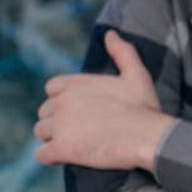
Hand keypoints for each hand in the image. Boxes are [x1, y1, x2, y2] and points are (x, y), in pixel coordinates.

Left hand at [34, 30, 173, 170]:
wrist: (149, 137)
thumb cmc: (144, 108)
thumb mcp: (137, 75)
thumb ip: (122, 52)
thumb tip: (111, 34)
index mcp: (76, 84)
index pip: (51, 89)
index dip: (62, 100)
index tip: (79, 110)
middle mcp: (63, 103)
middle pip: (45, 112)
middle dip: (57, 121)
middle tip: (80, 130)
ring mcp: (60, 126)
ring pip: (42, 132)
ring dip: (54, 139)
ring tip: (76, 144)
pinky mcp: (62, 149)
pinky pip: (42, 155)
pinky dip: (51, 157)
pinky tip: (66, 158)